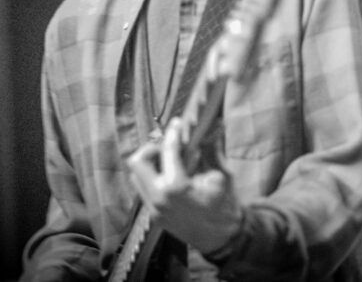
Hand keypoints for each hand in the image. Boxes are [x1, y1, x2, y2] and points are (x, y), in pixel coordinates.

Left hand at [127, 117, 242, 254]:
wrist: (222, 239)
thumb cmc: (225, 207)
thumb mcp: (221, 176)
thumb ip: (211, 150)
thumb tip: (212, 126)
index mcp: (176, 187)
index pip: (167, 151)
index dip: (172, 133)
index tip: (177, 123)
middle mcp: (159, 198)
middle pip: (138, 162)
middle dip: (151, 148)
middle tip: (166, 144)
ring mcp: (154, 208)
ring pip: (136, 176)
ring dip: (149, 163)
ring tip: (168, 159)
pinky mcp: (154, 215)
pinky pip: (144, 189)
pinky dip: (153, 176)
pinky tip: (170, 174)